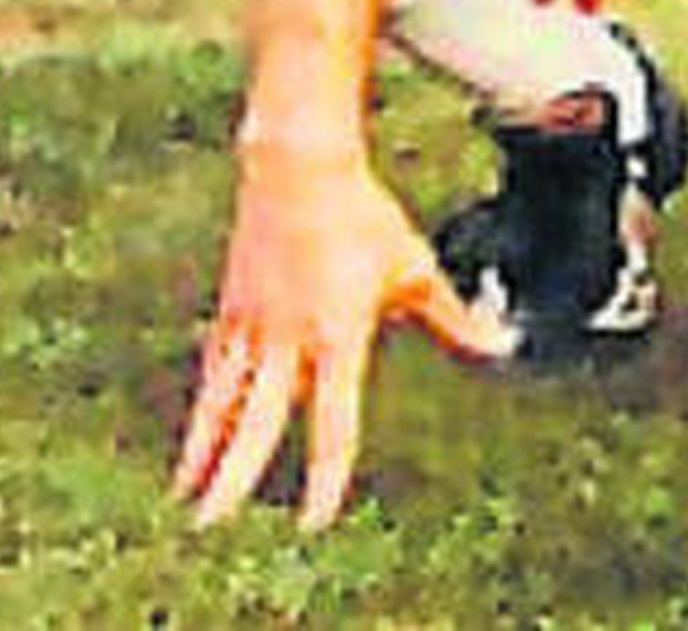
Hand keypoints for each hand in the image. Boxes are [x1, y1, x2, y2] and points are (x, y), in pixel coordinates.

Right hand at [173, 143, 508, 531]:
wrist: (300, 164)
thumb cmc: (362, 215)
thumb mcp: (414, 266)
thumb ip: (452, 316)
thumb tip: (500, 344)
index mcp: (338, 335)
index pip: (333, 421)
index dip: (326, 475)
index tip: (315, 518)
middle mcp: (290, 336)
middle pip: (259, 420)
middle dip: (236, 475)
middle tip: (211, 523)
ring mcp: (254, 321)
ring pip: (224, 399)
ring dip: (205, 449)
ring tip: (187, 495)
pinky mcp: (234, 304)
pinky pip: (216, 366)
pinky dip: (204, 403)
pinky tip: (196, 430)